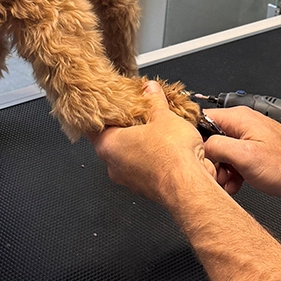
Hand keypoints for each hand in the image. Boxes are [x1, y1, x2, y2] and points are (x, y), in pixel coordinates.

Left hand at [91, 81, 215, 207]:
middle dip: (125, 129)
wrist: (188, 186)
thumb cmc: (170, 155)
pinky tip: (165, 150)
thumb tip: (151, 90)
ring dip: (139, 146)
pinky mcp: (145, 190)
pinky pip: (144, 170)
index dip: (101, 115)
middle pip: (112, 142)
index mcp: (108, 145)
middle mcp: (113, 166)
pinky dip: (151, 160)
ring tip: (155, 132)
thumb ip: (154, 100)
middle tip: (136, 115)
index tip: (107, 108)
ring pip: (129, 158)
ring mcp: (129, 181)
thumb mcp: (163, 116)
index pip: (92, 127)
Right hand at [202, 106, 280, 198]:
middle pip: (211, 139)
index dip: (195, 140)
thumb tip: (201, 147)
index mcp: (239, 118)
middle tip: (217, 176)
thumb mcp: (246, 156)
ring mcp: (251, 137)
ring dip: (222, 170)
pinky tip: (237, 184)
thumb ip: (218, 147)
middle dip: (211, 160)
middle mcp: (244, 124)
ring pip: (222, 152)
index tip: (198, 158)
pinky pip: (234, 159)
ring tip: (229, 183)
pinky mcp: (256, 151)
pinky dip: (233, 172)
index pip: (202, 120)